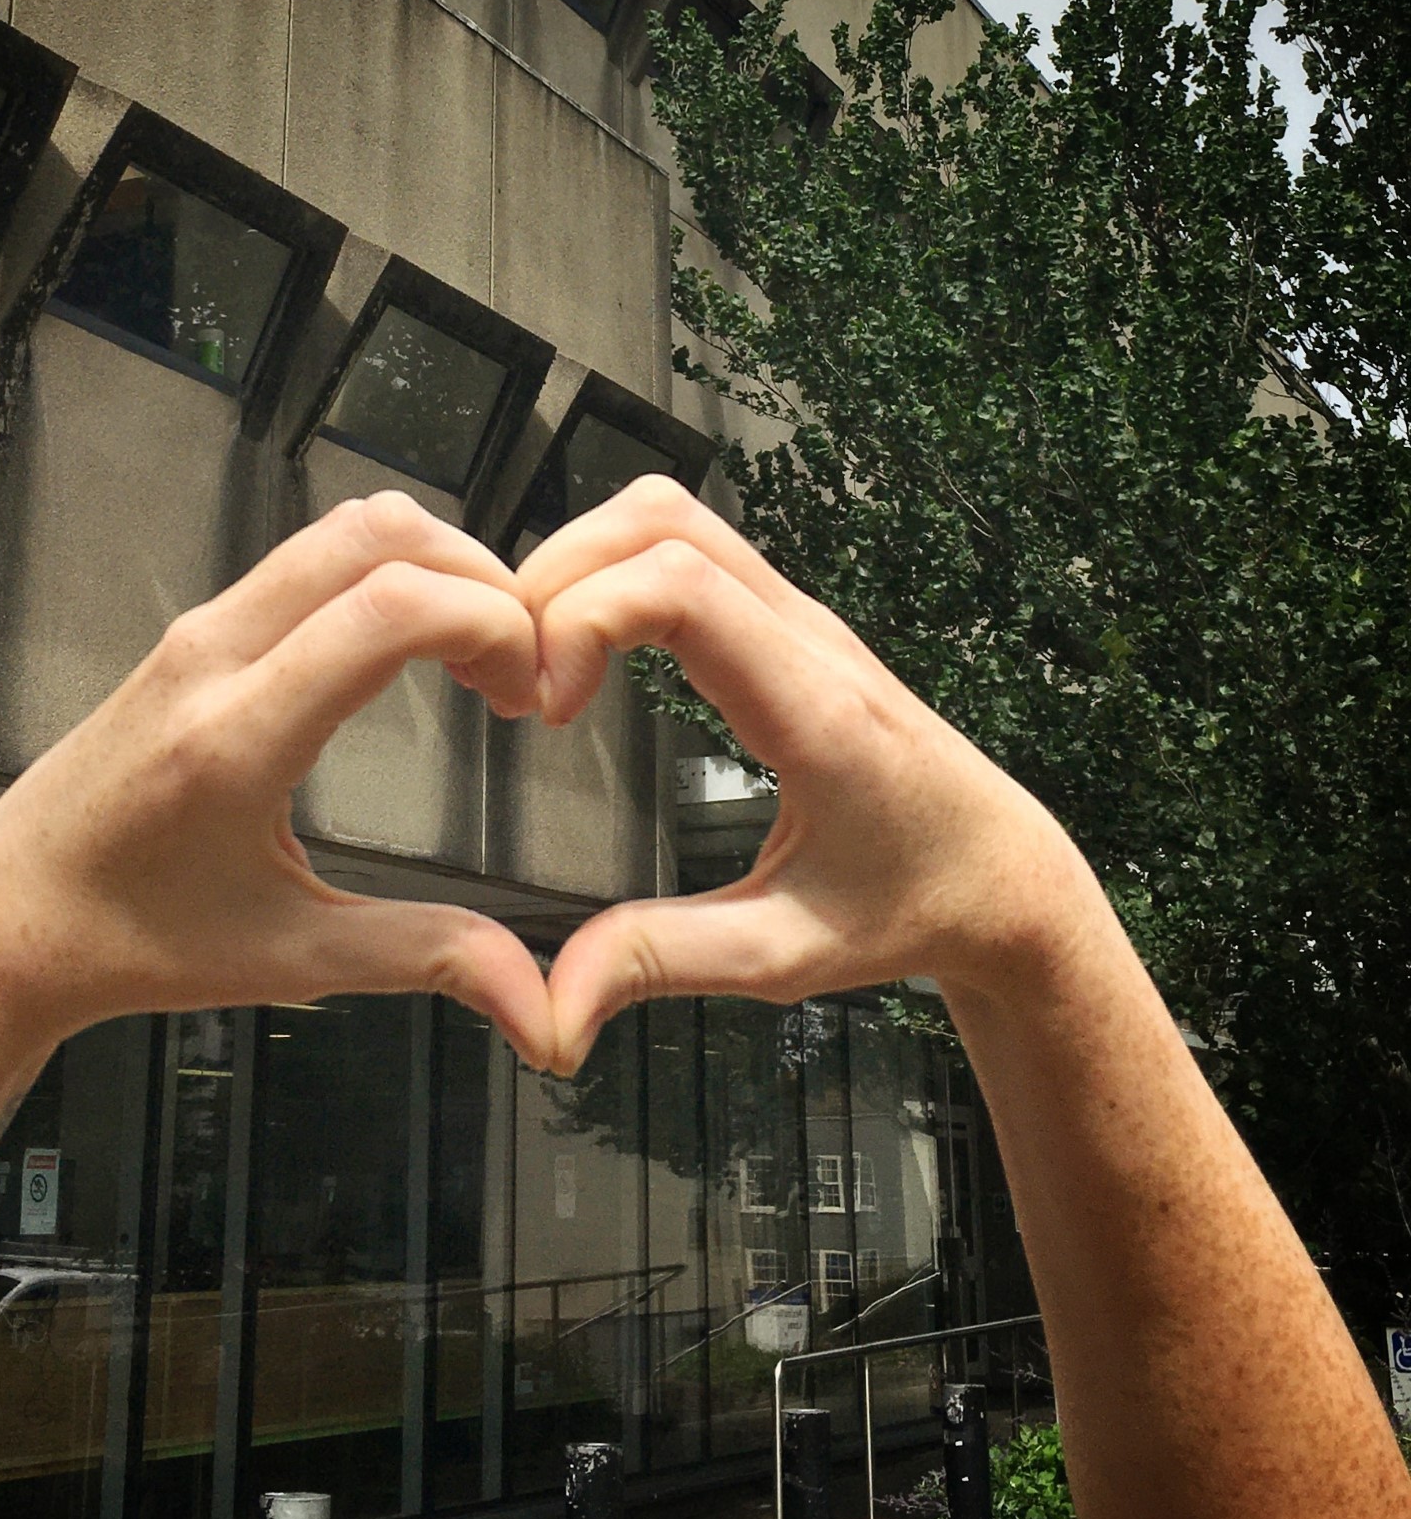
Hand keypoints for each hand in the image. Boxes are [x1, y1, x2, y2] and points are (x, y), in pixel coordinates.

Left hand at [0, 493, 556, 1067]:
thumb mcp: (292, 957)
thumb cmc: (127, 941)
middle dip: (482, 578)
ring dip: (436, 569)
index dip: (490, 622)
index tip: (529, 685)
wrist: (8, 922)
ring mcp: (198, 636)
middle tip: (522, 663)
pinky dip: (389, 577)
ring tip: (480, 657)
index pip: (386, 610)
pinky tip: (418, 652)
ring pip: (343, 531)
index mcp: (234, 739)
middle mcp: (211, 661)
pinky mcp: (196, 636)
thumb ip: (427, 958)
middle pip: (375, 536)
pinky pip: (309, 559)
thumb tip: (537, 1003)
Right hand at [518, 476, 1107, 1071]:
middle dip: (556, 578)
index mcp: (813, 712)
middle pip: (659, 522)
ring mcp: (800, 617)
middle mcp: (808, 640)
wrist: (1002, 874)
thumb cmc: (913, 906)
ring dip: (581, 564)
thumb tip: (554, 1003)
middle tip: (516, 676)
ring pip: (671, 515)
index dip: (579, 621)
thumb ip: (663, 963)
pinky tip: (586, 652)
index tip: (541, 709)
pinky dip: (614, 572)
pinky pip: (687, 546)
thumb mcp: (783, 956)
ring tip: (540, 659)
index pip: (679, 588)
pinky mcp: (785, 620)